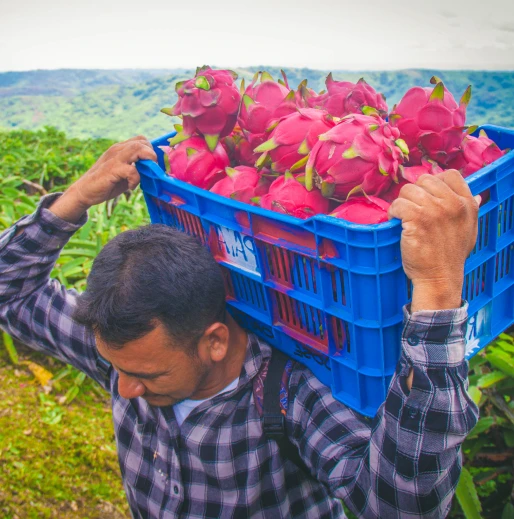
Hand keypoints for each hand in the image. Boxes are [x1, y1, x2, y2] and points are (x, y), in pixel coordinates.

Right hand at [49, 136, 156, 222]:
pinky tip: (131, 187)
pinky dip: (136, 179)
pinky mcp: (111, 169)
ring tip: (145, 175)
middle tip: (150, 171)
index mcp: (121, 149)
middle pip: (142, 141)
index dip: (150, 151)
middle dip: (151, 156)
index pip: (141, 140)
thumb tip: (154, 171)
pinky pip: (132, 169)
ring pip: (137, 148)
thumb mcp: (125, 173)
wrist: (84, 191)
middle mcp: (117, 150)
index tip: (151, 166)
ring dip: (147, 162)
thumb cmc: (106, 183)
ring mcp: (114, 158)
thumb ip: (137, 169)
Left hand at [388, 169, 479, 310]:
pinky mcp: (417, 219)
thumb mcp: (469, 230)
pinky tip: (395, 221)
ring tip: (402, 216)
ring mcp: (434, 210)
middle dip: (414, 192)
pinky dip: (393, 211)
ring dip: (401, 202)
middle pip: (424, 180)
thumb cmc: (451, 256)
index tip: (425, 195)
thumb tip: (477, 196)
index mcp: (467, 204)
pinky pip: (398, 204)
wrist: (439, 277)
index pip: (450, 175)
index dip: (434, 182)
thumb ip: (470, 211)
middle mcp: (452, 204)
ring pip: (408, 190)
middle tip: (410, 208)